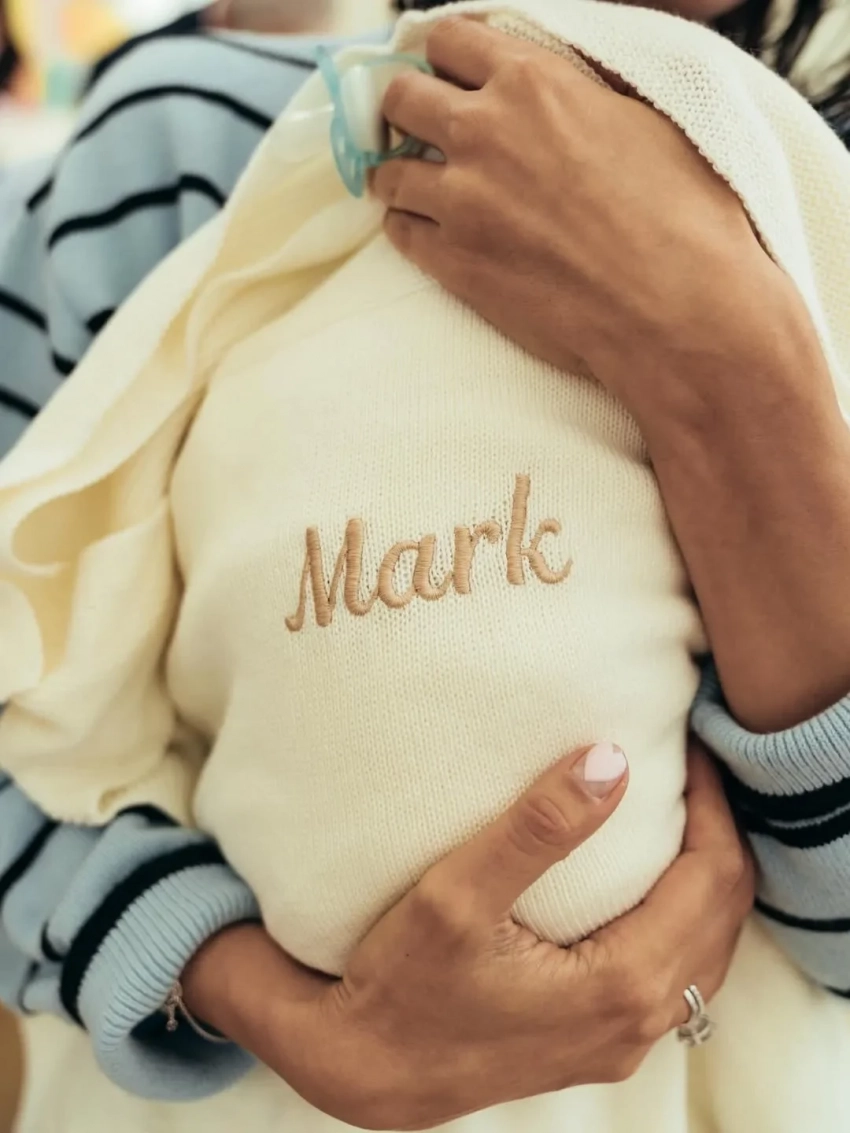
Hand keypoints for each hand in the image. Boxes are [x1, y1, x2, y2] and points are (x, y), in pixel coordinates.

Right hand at [184, 741, 752, 1130]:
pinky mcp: (602, 1040)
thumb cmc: (405, 985)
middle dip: (718, 833)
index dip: (713, 806)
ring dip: (705, 876)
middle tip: (689, 771)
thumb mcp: (458, 894)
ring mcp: (623, 1038)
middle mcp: (637, 1020)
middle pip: (725, 913)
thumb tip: (611, 761)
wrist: (369, 1071)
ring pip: (709, 948)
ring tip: (677, 812)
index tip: (688, 751)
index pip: (711, 879)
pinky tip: (650, 880)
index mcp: (619, 984)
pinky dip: (684, 914)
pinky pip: (680, 972)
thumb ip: (539, 829)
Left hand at [372, 18, 788, 436]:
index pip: (449, 39)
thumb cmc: (684, 216)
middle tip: (420, 128)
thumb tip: (565, 82)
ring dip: (401, 175)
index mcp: (533, 82)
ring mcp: (461, 202)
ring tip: (419, 188)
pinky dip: (408, 227)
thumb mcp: (646, 117)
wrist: (675, 309)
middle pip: (402, 98)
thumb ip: (583, 91)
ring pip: (389, 172)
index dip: (443, 56)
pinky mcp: (454, 264)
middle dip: (407, 108)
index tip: (446, 73)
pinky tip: (427, 232)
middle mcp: (484, 132)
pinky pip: (400, 233)